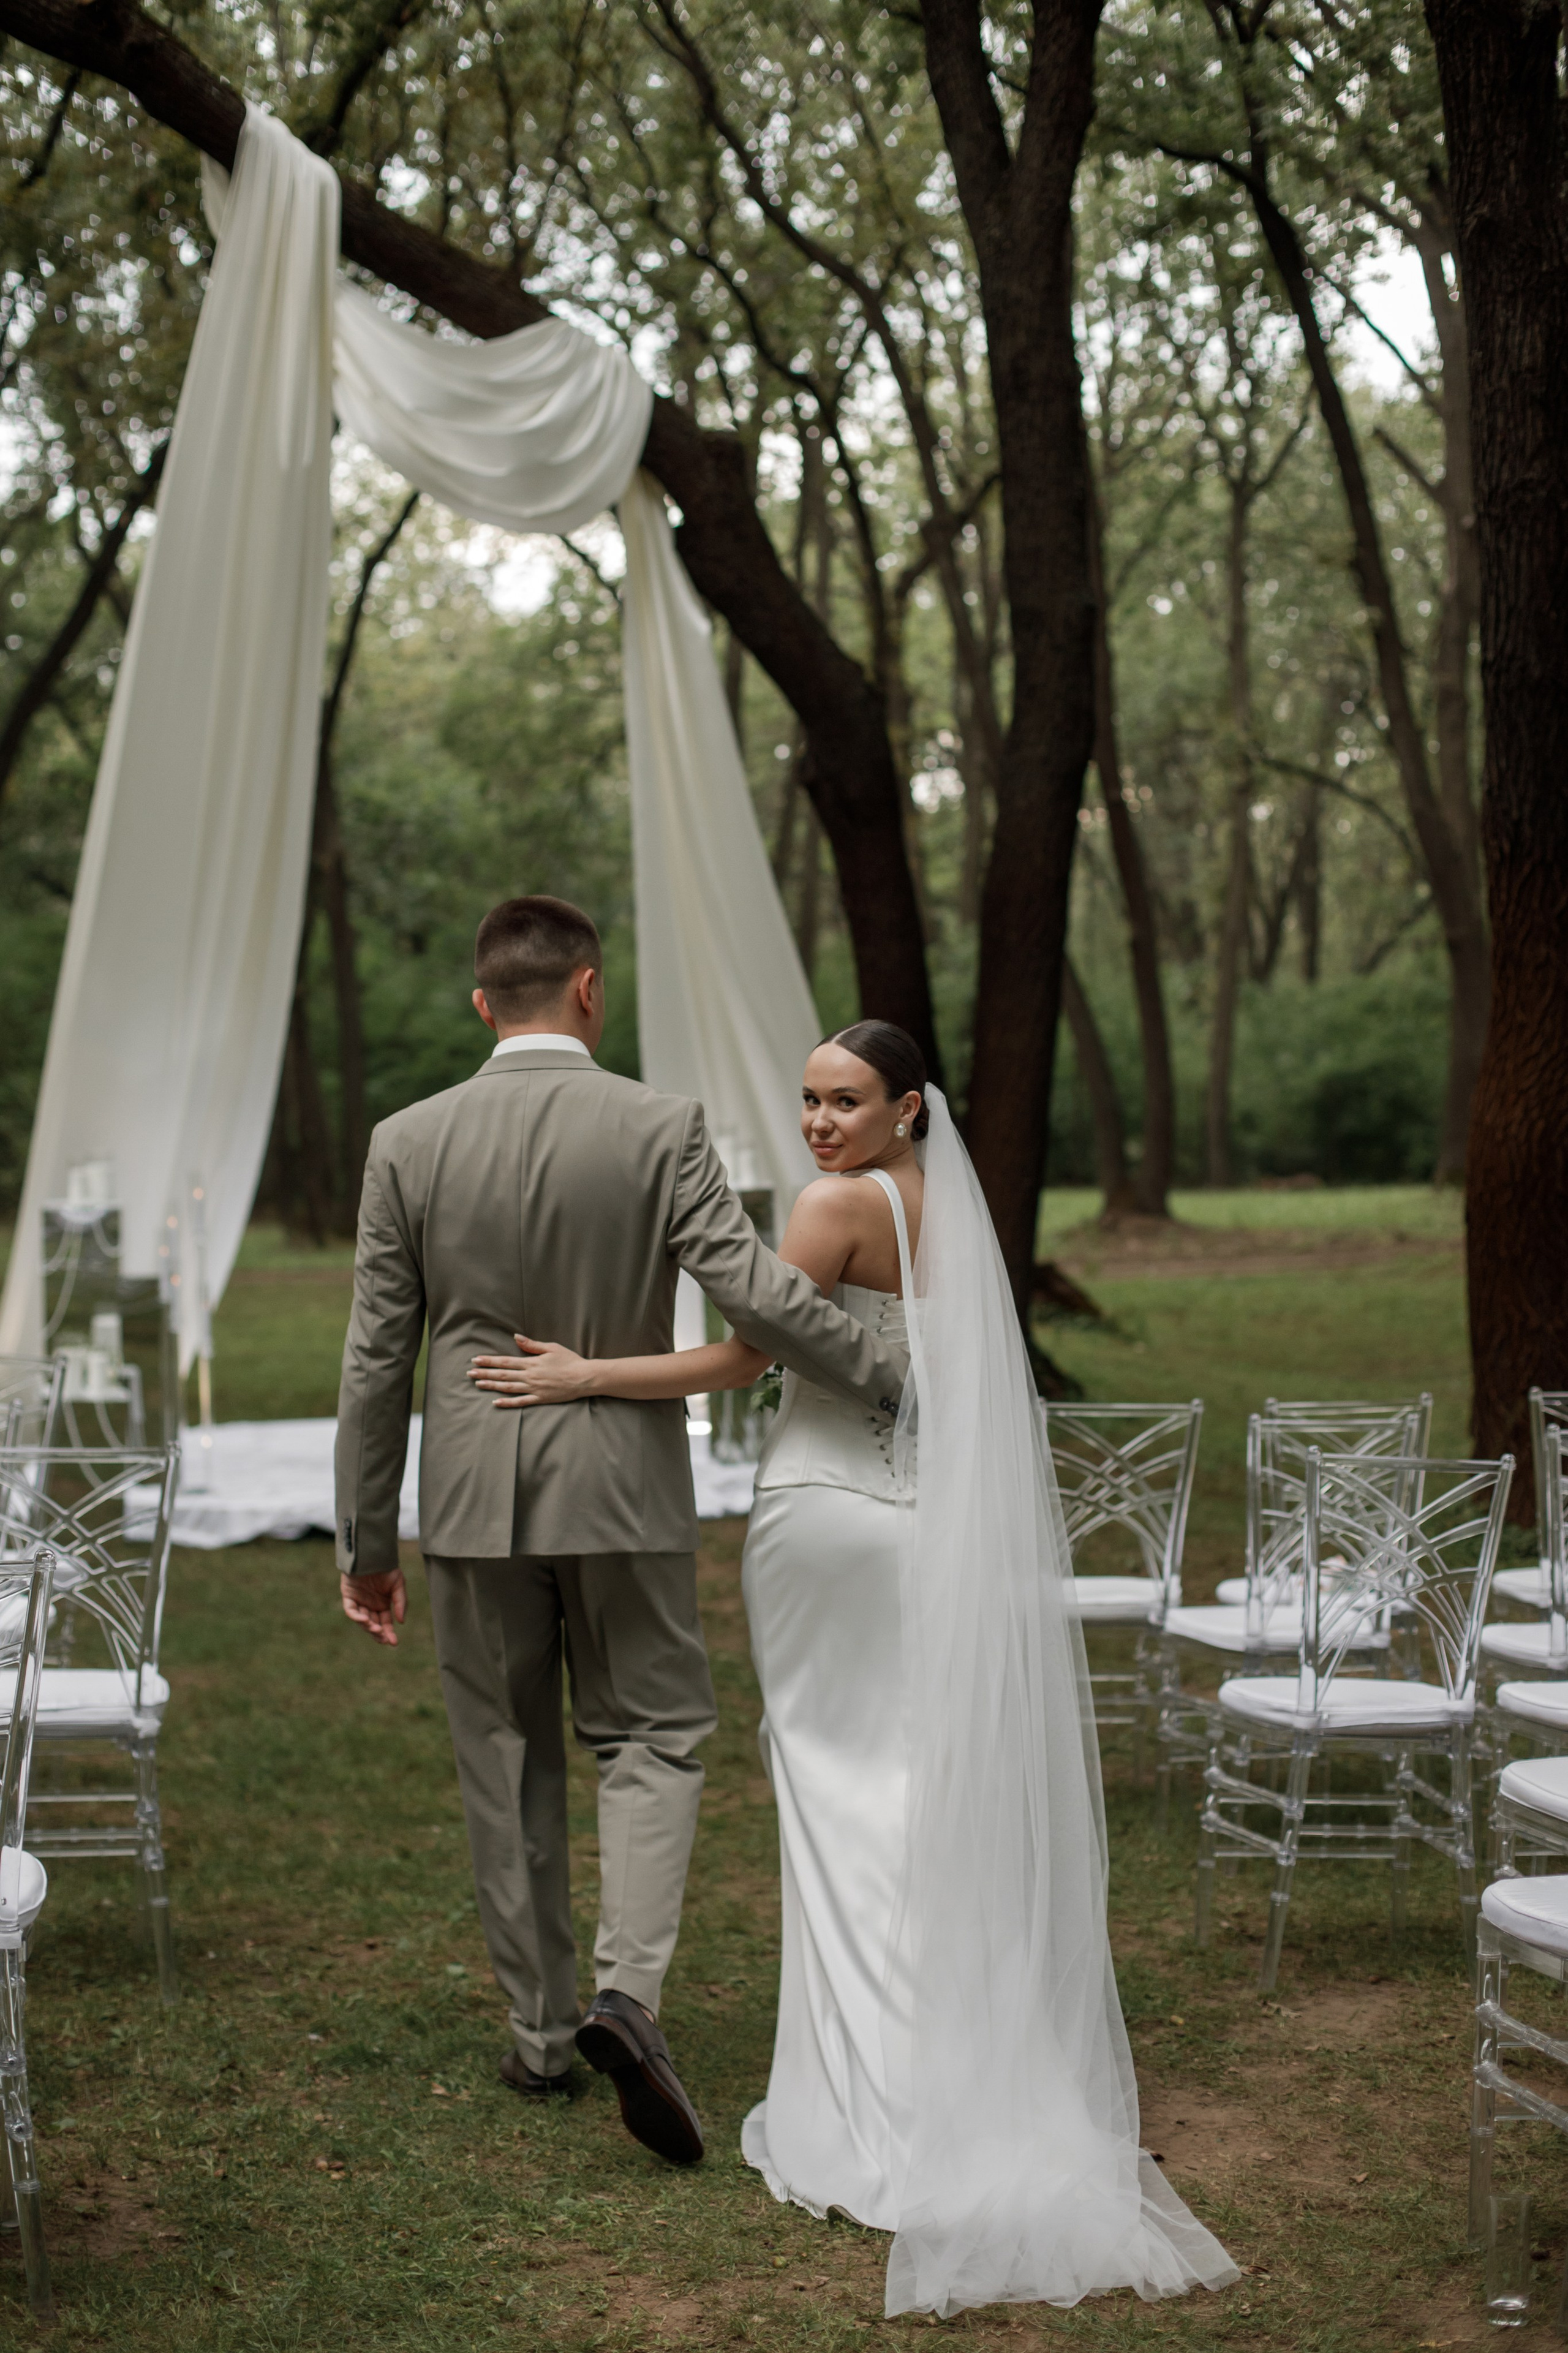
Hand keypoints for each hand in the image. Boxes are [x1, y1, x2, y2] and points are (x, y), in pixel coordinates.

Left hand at [341, 1568, 405, 1646]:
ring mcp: (359, 1602)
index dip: (389, 1634)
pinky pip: (351, 1610)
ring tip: (376, 1629)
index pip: (385, 1623)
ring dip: (369, 1626)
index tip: (394, 1643)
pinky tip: (365, 1620)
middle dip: (379, 1634)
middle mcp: (370, 1606)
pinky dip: (357, 1617)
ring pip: (362, 1620)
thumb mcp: (399, 1585)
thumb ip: (401, 1602)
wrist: (373, 1554)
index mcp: (382, 1605)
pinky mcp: (348, 1597)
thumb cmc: (387, 1568)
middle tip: (384, 1639)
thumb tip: (401, 1622)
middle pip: (373, 1625)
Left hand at [468, 1333, 595, 1407]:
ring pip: (508, 1388)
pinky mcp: (540, 1399)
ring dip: (491, 1386)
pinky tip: (496, 1402)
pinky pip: (521, 1402)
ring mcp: (534, 1389)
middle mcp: (530, 1376)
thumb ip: (532, 1344)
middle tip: (470, 1374)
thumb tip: (516, 1337)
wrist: (584, 1377)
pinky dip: (507, 1403)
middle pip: (502, 1375)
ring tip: (478, 1385)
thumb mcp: (551, 1347)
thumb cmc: (570, 1360)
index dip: (489, 1361)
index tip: (476, 1360)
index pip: (505, 1362)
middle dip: (485, 1374)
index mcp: (531, 1363)